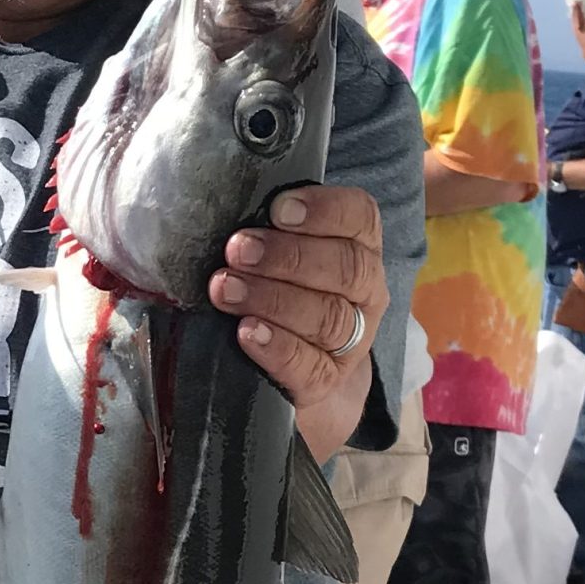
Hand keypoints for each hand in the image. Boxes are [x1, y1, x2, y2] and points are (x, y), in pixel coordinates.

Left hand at [210, 185, 385, 448]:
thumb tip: (219, 201)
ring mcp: (353, 340)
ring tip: (225, 290)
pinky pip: (311, 367)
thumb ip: (266, 228)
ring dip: (273, 299)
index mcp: (360, 247)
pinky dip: (278, 348)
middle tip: (238, 250)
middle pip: (346, 268)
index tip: (279, 209)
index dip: (325, 210)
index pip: (361, 217)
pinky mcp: (328, 382)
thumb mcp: (278, 253)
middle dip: (288, 256)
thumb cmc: (276, 290)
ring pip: (329, 317)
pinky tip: (248, 333)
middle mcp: (366, 292)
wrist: (291, 373)